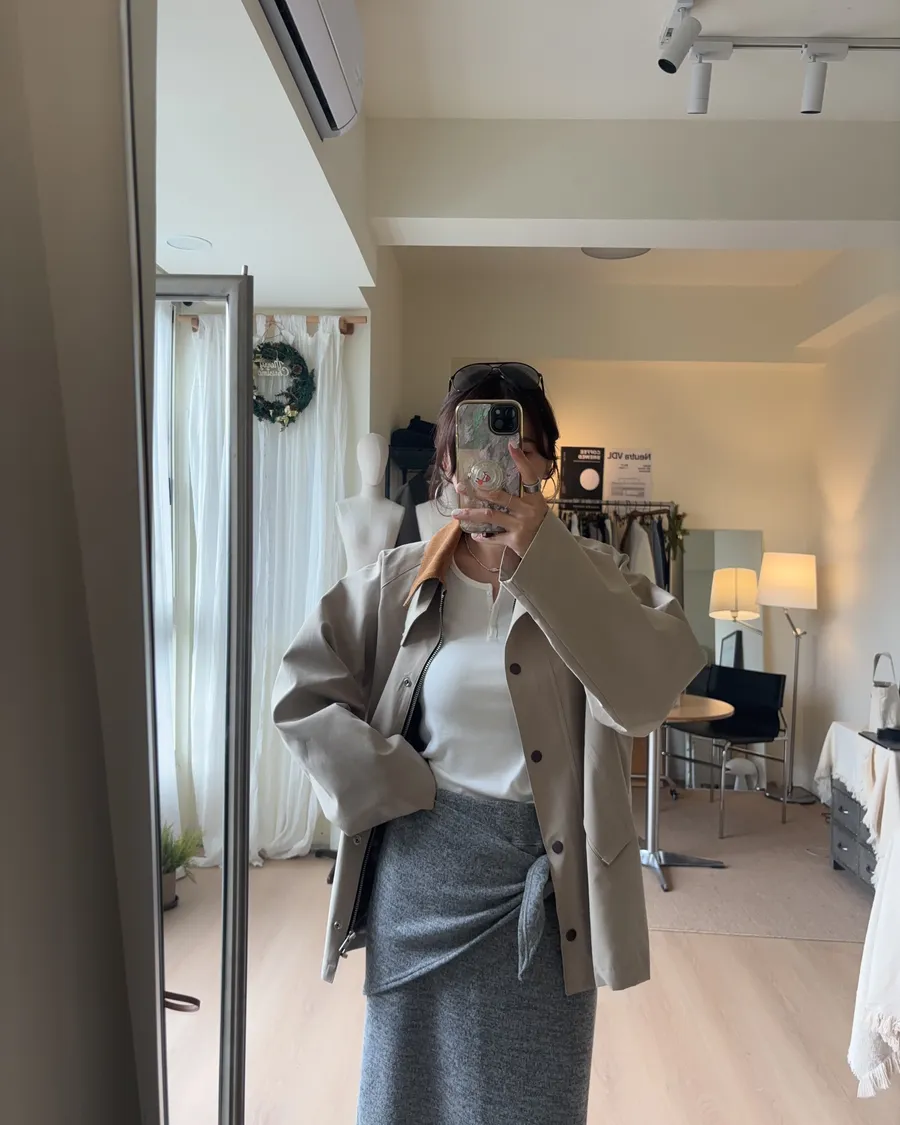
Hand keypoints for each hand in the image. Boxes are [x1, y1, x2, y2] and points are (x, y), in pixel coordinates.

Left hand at [452, 443, 548, 559]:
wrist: (550, 548)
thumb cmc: (540, 524)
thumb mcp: (536, 506)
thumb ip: (522, 495)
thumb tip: (500, 481)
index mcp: (535, 498)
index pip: (528, 475)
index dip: (520, 460)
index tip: (511, 445)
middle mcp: (528, 510)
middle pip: (498, 496)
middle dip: (477, 490)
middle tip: (460, 486)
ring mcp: (520, 525)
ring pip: (490, 516)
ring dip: (471, 514)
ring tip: (456, 512)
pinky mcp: (515, 540)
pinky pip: (494, 537)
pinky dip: (482, 536)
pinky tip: (473, 533)